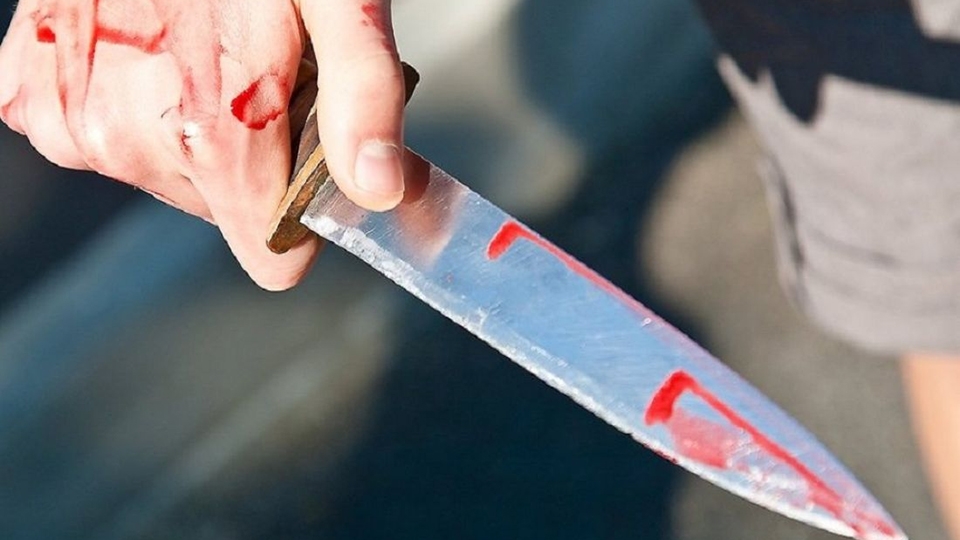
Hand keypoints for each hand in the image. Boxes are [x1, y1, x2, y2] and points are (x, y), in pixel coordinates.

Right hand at [0, 0, 407, 289]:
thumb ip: (362, 100)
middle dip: (248, 153)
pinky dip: (129, 99)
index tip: (309, 162)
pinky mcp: (29, 92)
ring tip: (201, 45)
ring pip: (163, 173)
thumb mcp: (339, 5)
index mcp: (214, 139)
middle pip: (221, 208)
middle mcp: (130, 145)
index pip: (271, 259)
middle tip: (256, 72)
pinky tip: (146, 45)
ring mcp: (72, 121)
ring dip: (190, 122)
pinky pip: (96, 133)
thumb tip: (377, 191)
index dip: (301, 216)